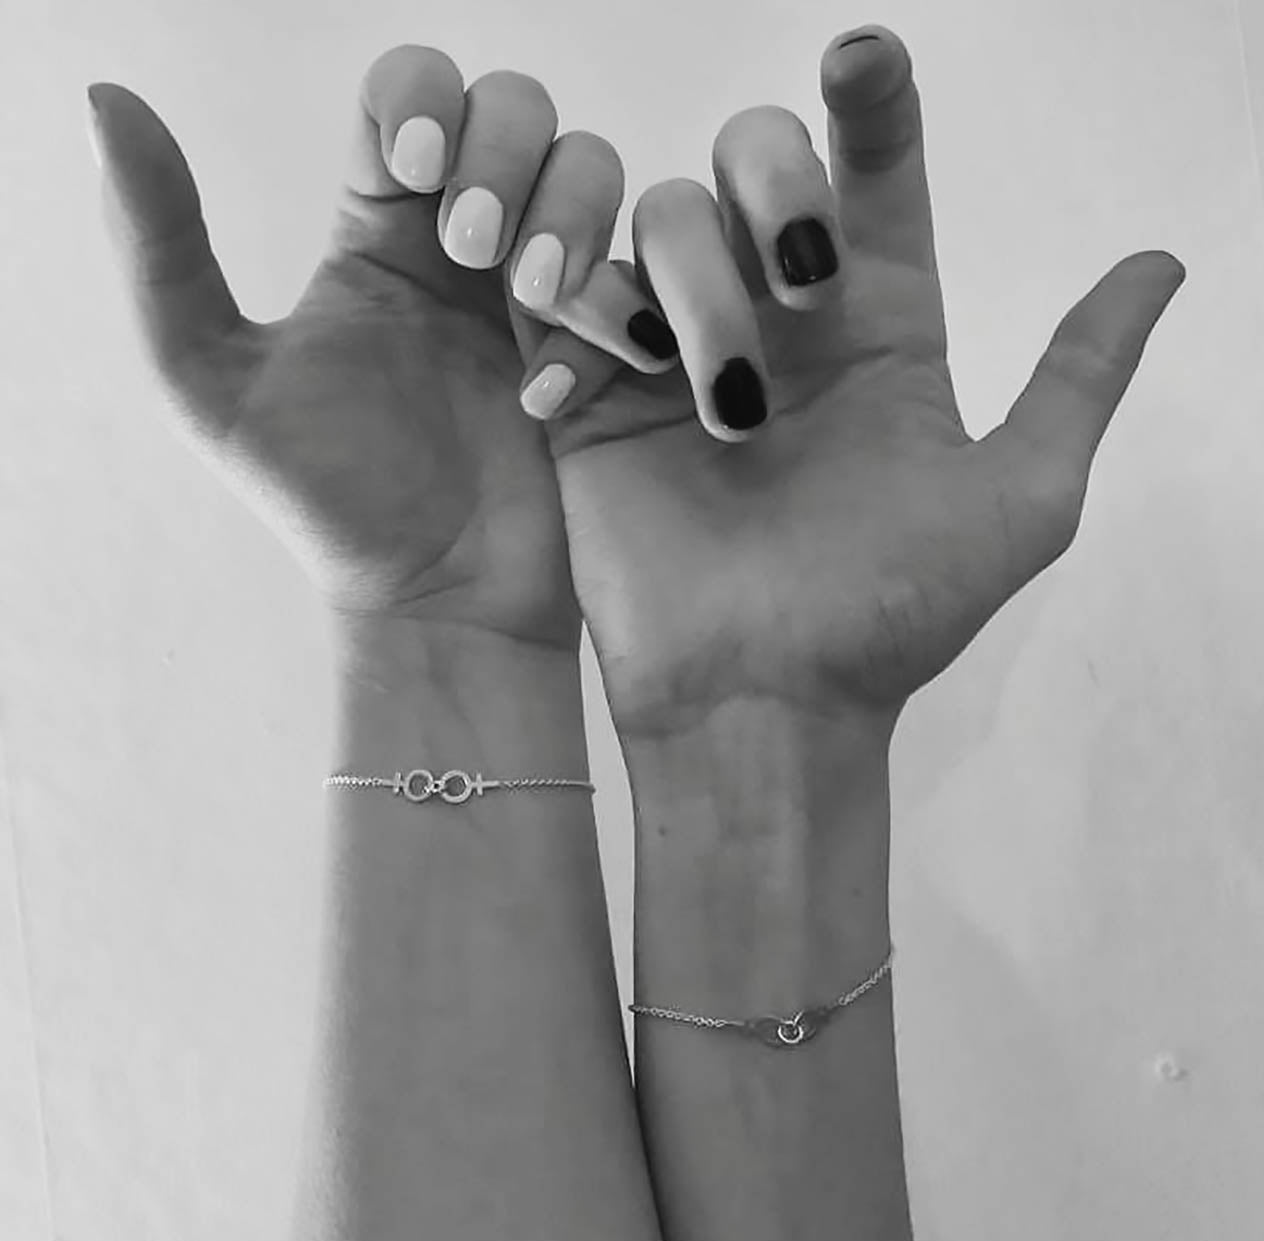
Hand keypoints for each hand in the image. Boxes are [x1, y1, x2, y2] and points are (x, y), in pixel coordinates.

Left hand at [89, 46, 665, 650]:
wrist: (437, 605)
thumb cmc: (333, 506)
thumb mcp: (212, 382)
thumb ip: (161, 250)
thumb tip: (110, 106)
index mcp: (381, 235)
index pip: (413, 98)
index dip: (425, 102)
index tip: (414, 169)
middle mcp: (469, 252)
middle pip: (517, 112)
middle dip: (505, 156)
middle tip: (472, 247)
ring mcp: (545, 299)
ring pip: (593, 170)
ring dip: (569, 215)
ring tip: (530, 300)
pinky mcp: (610, 352)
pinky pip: (638, 281)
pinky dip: (603, 320)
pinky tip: (547, 397)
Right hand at [525, 25, 1185, 734]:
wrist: (766, 704)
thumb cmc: (890, 616)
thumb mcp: (1018, 498)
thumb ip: (1078, 375)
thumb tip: (1162, 266)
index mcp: (877, 327)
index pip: (873, 175)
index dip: (871, 102)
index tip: (866, 57)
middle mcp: (774, 320)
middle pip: (749, 160)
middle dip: (772, 190)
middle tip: (801, 283)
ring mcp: (676, 352)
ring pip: (658, 216)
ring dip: (696, 293)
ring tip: (720, 414)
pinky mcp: (592, 396)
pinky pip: (565, 292)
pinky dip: (579, 309)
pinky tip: (607, 384)